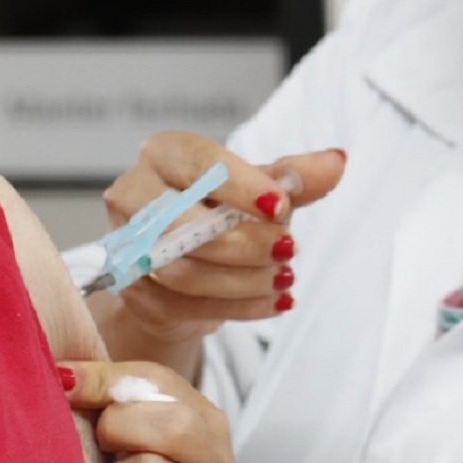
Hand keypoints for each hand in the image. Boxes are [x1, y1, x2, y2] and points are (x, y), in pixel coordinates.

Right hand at [98, 134, 345, 351]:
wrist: (187, 265)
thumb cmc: (217, 214)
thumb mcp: (259, 191)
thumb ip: (293, 178)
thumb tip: (336, 162)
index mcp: (164, 155)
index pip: (200, 164)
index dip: (243, 186)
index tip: (280, 206)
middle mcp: (133, 193)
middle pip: (182, 222)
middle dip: (244, 242)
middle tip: (288, 250)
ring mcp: (126, 244)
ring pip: (183, 270)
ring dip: (244, 280)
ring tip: (284, 279)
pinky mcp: (133, 290)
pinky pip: (184, 306)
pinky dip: (237, 308)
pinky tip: (271, 302)